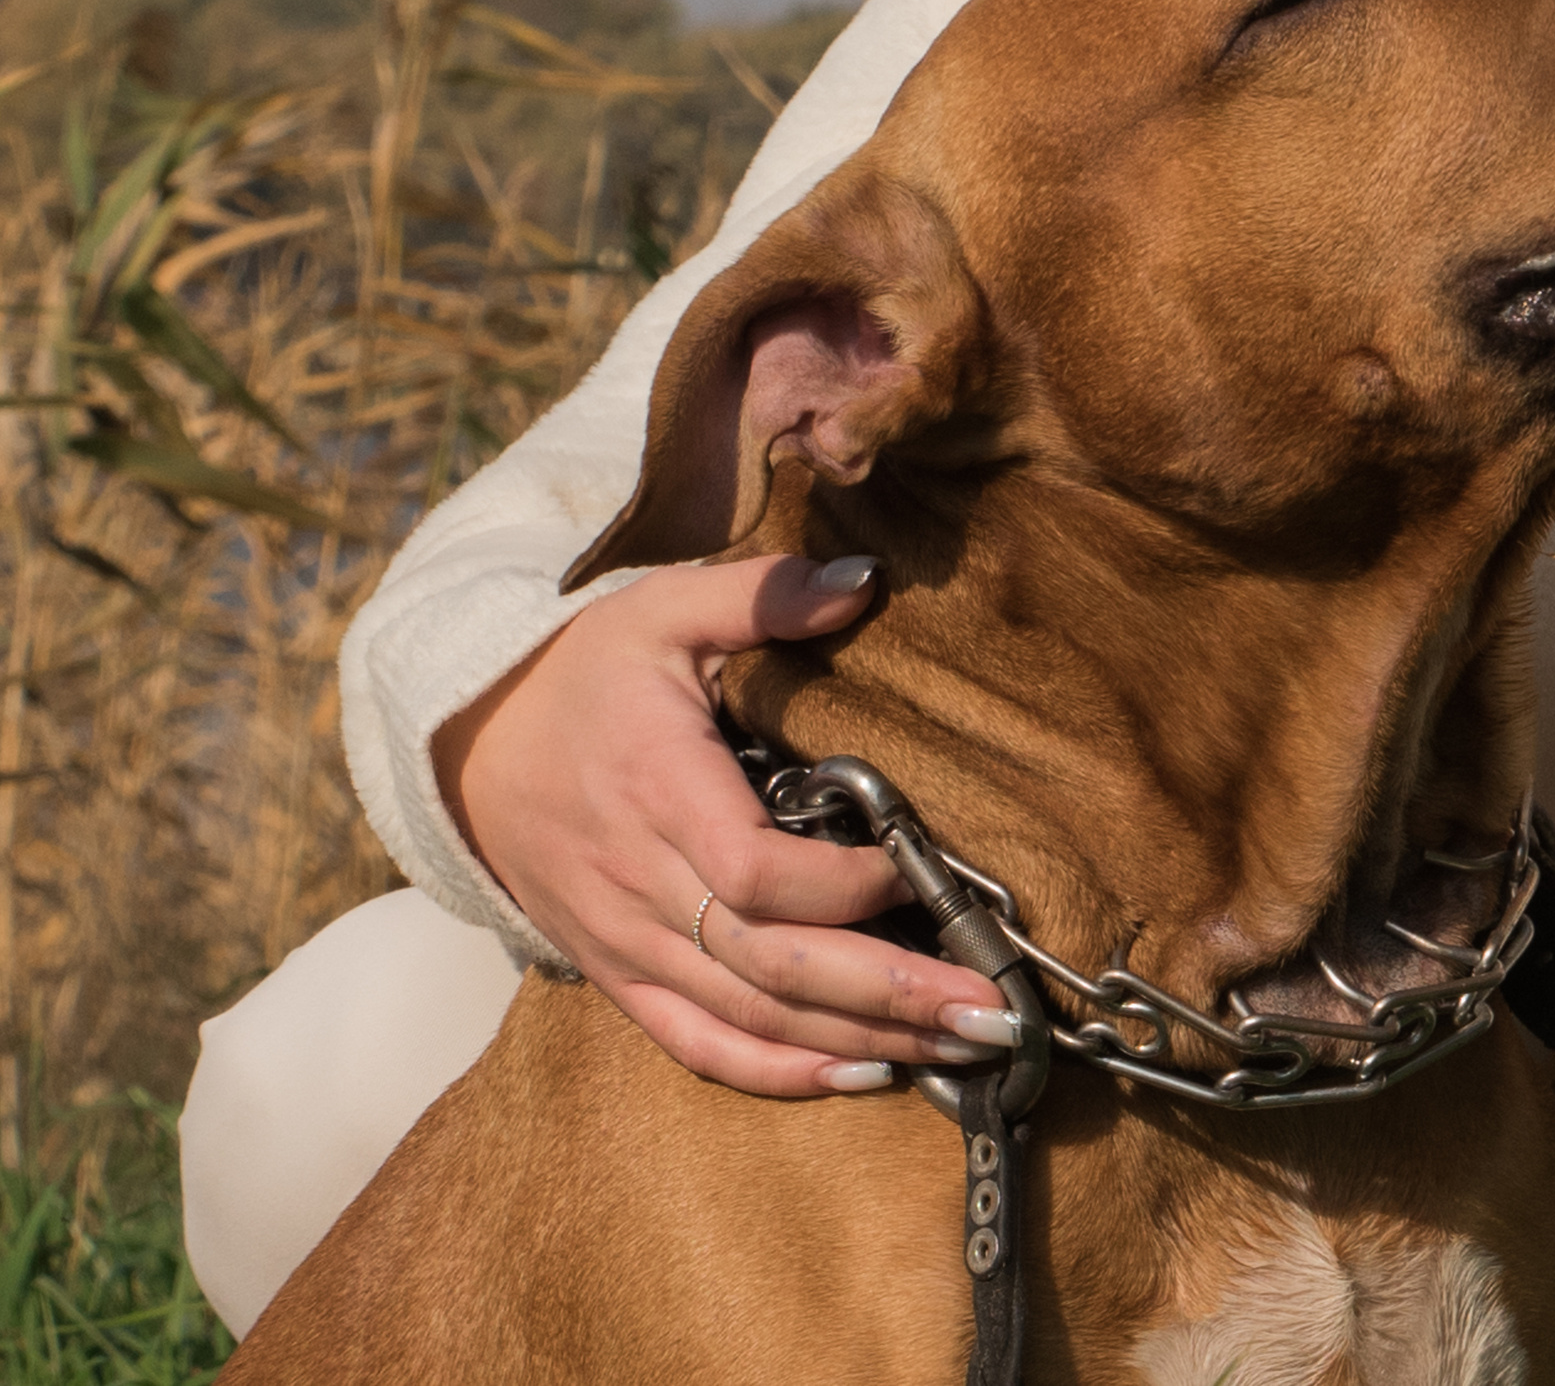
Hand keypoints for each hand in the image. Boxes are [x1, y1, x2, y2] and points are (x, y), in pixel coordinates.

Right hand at [431, 555, 1013, 1095]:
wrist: (465, 743)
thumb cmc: (580, 673)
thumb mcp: (661, 607)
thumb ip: (761, 594)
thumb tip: (864, 580)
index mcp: (658, 791)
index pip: (755, 873)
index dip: (843, 890)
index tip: (919, 872)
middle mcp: (640, 884)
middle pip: (770, 965)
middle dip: (887, 994)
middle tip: (988, 1014)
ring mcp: (627, 943)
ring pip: (749, 1016)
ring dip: (859, 1040)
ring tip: (959, 1049)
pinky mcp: (619, 977)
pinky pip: (698, 1046)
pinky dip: (779, 1072)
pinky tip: (861, 1074)